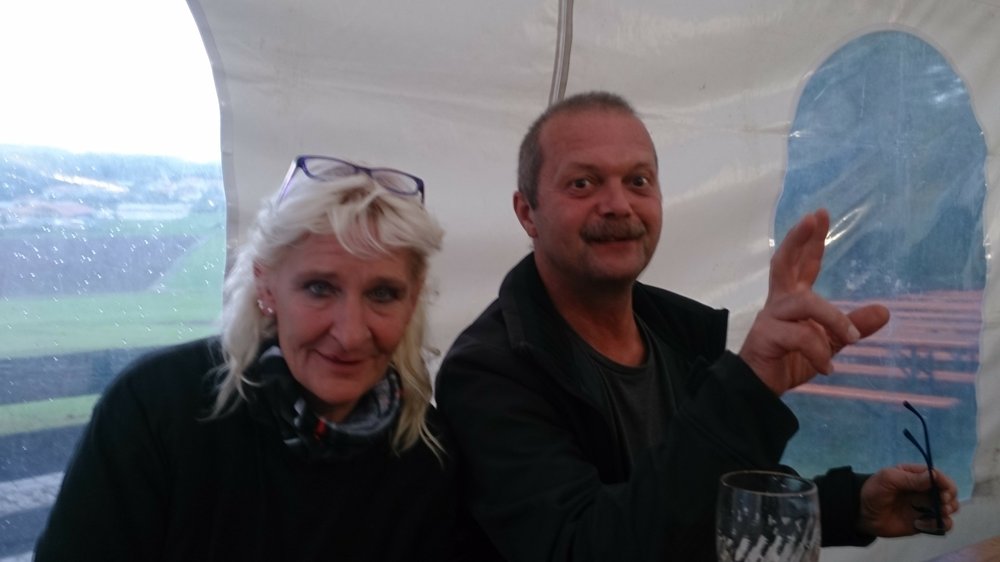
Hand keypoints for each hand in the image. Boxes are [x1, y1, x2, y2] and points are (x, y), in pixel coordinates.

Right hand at [738, 209, 889, 394]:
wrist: (758, 390)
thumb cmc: (788, 362)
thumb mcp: (829, 343)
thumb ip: (852, 326)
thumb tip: (885, 311)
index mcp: (791, 300)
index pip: (802, 264)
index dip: (812, 240)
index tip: (821, 214)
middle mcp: (779, 302)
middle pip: (783, 262)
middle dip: (797, 239)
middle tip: (813, 218)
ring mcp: (770, 317)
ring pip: (806, 303)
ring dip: (833, 318)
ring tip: (851, 336)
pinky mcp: (766, 335)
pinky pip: (801, 336)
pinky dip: (820, 352)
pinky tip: (827, 368)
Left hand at [858, 464, 958, 536]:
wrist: (862, 513)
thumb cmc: (873, 490)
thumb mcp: (888, 479)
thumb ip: (911, 478)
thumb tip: (935, 475)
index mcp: (916, 475)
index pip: (939, 476)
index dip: (945, 483)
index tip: (943, 492)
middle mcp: (925, 490)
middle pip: (950, 492)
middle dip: (950, 498)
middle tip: (941, 504)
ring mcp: (926, 507)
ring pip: (950, 508)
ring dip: (948, 512)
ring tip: (936, 515)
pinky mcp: (924, 522)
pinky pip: (942, 525)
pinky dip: (939, 525)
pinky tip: (921, 524)